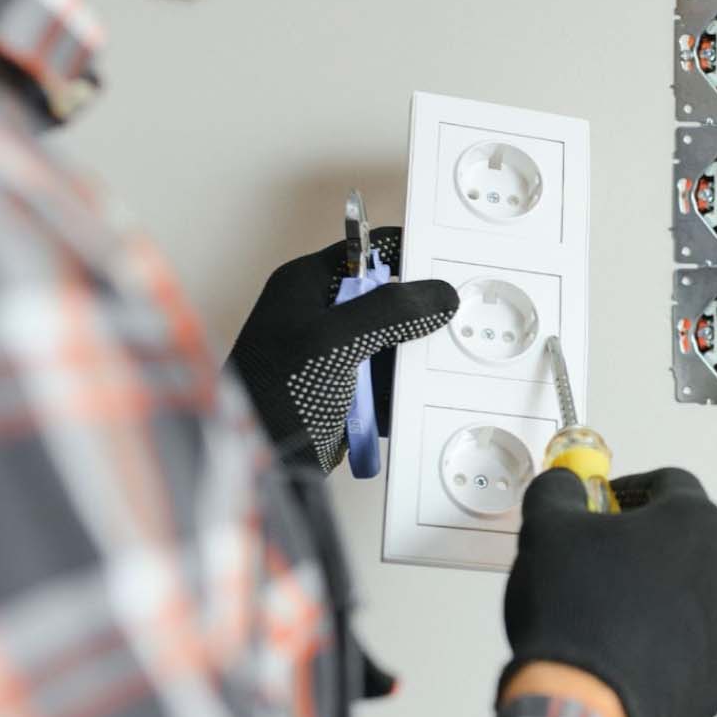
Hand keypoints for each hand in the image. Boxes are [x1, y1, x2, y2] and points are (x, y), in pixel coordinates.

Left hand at [228, 227, 456, 472]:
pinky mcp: (347, 391)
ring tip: (443, 361)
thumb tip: (439, 295)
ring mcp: (335, 354)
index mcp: (308, 286)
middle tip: (457, 318)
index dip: (405, 254)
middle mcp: (322, 315)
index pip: (366, 251)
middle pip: (387, 299)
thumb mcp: (333, 341)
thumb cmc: (273, 395)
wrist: (259, 465)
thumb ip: (389, 311)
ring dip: (414, 355)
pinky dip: (406, 387)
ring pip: (393, 341)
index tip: (448, 266)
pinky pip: (388, 379)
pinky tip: (422, 393)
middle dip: (419, 312)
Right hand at [500, 468, 716, 716]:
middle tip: (594, 557)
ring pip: (686, 597)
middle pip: (683, 541)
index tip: (600, 505)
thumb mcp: (548, 525)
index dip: (629, 488)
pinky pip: (684, 650)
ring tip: (599, 612)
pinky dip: (655, 645)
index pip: (670, 483)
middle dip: (641, 542)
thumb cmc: (575, 609)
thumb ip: (559, 491)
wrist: (586, 706)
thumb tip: (564, 487)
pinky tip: (613, 654)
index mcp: (694, 524)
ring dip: (650, 595)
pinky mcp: (713, 681)